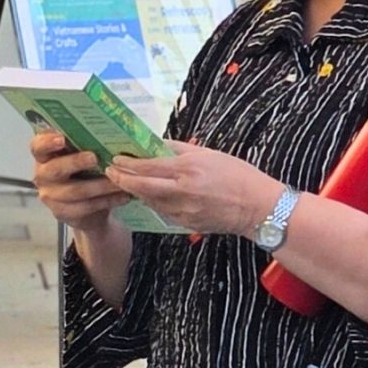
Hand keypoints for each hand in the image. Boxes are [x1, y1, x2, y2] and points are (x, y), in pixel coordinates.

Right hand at [29, 132, 127, 233]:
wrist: (84, 204)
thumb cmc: (82, 170)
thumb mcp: (79, 154)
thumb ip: (83, 143)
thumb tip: (107, 131)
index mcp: (44, 156)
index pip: (38, 146)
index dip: (47, 142)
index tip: (62, 138)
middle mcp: (43, 175)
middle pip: (55, 169)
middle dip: (76, 162)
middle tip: (94, 157)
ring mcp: (51, 196)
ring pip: (76, 191)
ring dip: (101, 185)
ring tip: (120, 180)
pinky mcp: (63, 213)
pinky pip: (87, 207)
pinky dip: (108, 200)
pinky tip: (123, 195)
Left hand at [103, 140, 283, 235]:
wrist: (258, 206)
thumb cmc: (237, 174)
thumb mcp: (208, 153)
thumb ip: (179, 149)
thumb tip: (155, 144)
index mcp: (188, 169)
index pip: (148, 167)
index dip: (128, 164)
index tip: (115, 158)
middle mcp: (182, 191)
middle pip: (141, 187)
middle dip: (121, 180)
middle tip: (109, 172)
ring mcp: (183, 210)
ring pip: (149, 201)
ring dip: (134, 192)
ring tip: (124, 181)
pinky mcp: (186, 223)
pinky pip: (162, 211)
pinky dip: (152, 202)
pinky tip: (147, 195)